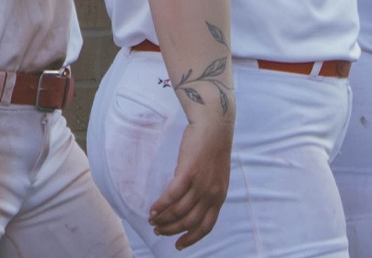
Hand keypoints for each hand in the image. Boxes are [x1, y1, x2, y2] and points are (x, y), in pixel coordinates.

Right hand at [149, 120, 232, 249]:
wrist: (215, 126)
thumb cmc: (213, 149)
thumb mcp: (216, 177)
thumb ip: (206, 192)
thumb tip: (190, 206)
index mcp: (219, 196)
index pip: (206, 226)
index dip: (191, 238)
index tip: (178, 245)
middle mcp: (211, 194)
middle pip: (189, 222)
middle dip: (171, 230)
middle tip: (158, 231)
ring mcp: (200, 184)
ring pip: (178, 211)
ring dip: (163, 219)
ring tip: (153, 220)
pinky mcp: (188, 173)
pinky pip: (171, 196)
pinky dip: (160, 206)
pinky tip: (152, 210)